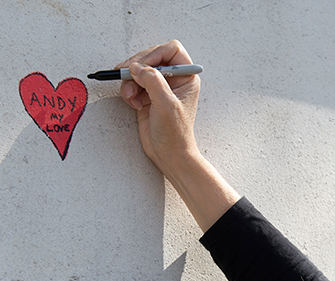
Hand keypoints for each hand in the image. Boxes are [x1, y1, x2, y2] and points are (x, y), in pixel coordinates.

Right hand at [116, 40, 239, 231]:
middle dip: (137, 67)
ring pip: (139, 70)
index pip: (171, 50)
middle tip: (125, 75)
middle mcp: (174, 79)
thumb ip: (153, 82)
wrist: (169, 154)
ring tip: (130, 96)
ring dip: (130, 80)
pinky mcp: (147, 96)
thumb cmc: (175, 133)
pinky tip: (133, 103)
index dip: (154, 54)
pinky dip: (129, 90)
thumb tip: (137, 66)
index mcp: (187, 77)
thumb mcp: (166, 105)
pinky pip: (133, 83)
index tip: (142, 66)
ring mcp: (160, 87)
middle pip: (151, 57)